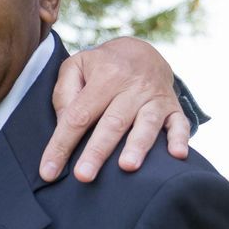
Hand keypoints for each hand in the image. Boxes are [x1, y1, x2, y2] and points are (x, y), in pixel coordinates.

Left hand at [41, 36, 189, 182]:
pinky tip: (177, 155)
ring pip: (146, 124)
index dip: (62, 144)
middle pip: (112, 123)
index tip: (48, 171)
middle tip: (84, 176)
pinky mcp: (173, 107)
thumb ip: (65, 92)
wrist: (143, 52)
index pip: (78, 115)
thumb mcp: (76, 66)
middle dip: (97, 151)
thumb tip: (63, 125)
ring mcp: (155, 97)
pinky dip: (180, 139)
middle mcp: (132, 86)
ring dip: (138, 146)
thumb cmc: (101, 67)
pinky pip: (180, 123)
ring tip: (127, 167)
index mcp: (104, 76)